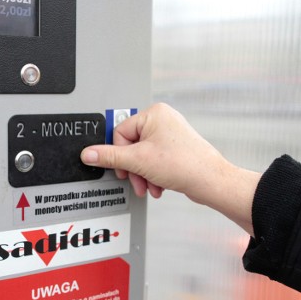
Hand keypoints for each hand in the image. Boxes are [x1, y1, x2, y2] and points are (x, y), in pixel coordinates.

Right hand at [81, 103, 259, 235]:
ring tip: (149, 185)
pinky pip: (153, 160)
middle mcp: (162, 120)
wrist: (211, 182)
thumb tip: (89, 153)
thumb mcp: (138, 161)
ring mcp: (169, 134)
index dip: (119, 155)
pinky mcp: (174, 148)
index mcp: (153, 114)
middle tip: (137, 179)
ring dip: (142, 174)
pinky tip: (157, 185)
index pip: (120, 133)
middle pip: (130, 146)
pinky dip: (152, 175)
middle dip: (133, 168)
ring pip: (142, 156)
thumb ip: (109, 157)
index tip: (123, 168)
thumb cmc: (185, 164)